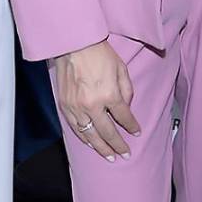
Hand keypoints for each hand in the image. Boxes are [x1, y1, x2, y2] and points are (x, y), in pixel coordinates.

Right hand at [53, 40, 139, 160]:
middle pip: (108, 132)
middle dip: (118, 145)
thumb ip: (126, 90)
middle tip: (125, 154)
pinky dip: (84, 139)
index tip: (136, 132)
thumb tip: (126, 107)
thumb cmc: (99, 53)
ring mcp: (77, 107)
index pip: (124, 117)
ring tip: (109, 156)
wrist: (74, 44)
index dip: (131, 126)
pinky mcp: (65, 106)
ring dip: (101, 148)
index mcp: (109, 95)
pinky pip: (75, 128)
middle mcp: (93, 105)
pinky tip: (90, 144)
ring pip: (90, 135)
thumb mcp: (121, 68)